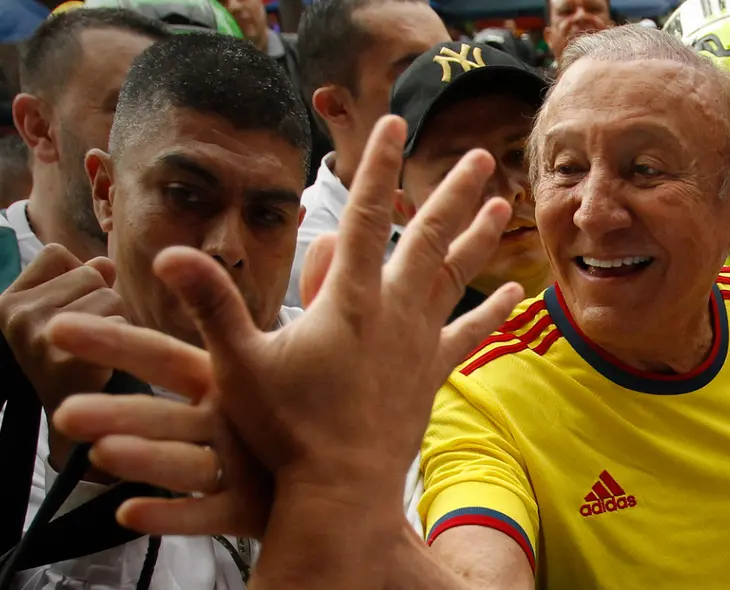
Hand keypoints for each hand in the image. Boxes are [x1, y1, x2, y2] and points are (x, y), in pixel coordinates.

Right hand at [0, 244, 126, 473]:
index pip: (56, 253)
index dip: (77, 274)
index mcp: (9, 299)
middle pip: (90, 273)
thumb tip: (105, 262)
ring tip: (96, 349)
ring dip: (116, 321)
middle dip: (101, 299)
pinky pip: (118, 326)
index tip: (72, 305)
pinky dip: (123, 343)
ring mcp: (39, 337)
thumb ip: (82, 278)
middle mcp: (17, 315)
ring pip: (110, 297)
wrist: (73, 422)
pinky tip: (104, 364)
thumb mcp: (62, 312)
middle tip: (88, 335)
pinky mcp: (67, 360)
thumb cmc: (71, 358)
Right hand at [51, 114, 521, 534]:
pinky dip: (492, 312)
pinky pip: (469, 334)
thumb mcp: (239, 364)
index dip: (378, 166)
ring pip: (455, 277)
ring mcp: (418, 342)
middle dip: (452, 193)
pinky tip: (515, 294)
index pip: (367, 216)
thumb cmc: (286, 430)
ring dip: (478, 239)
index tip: (393, 124)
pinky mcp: (431, 373)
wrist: (339, 491)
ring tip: (504, 207)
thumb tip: (170, 254)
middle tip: (478, 157)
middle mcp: (393, 311)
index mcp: (350, 299)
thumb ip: (211, 304)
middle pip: (429, 238)